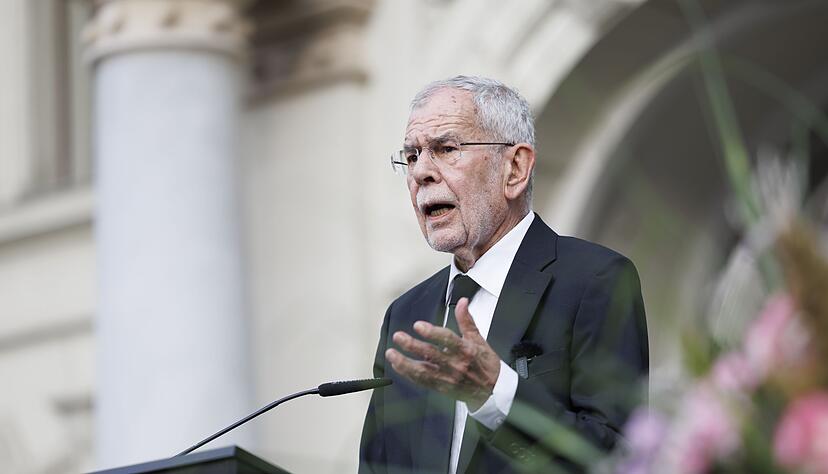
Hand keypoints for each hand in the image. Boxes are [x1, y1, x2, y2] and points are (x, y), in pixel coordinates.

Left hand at [385, 298, 500, 410]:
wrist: (493, 390)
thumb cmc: (485, 364)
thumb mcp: (479, 339)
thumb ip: (466, 320)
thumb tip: (463, 302)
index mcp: (466, 350)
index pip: (447, 339)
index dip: (432, 332)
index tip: (418, 326)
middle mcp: (456, 365)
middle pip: (431, 354)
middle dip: (412, 345)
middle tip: (398, 337)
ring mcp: (448, 378)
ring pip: (423, 371)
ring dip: (405, 363)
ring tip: (391, 354)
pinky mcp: (442, 388)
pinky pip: (422, 381)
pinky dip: (408, 374)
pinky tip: (398, 365)